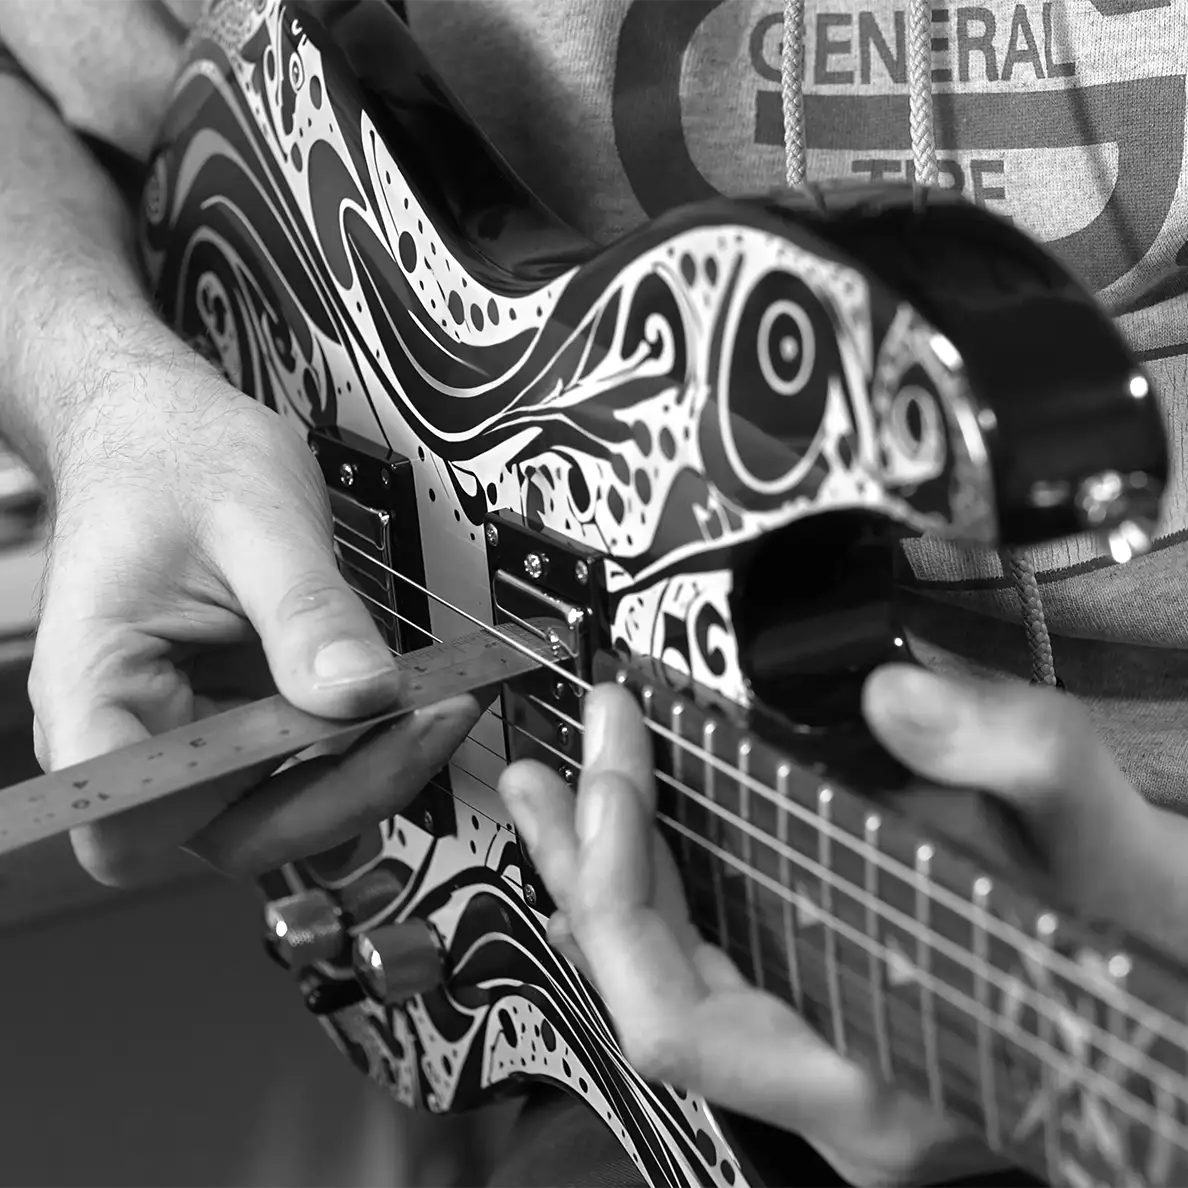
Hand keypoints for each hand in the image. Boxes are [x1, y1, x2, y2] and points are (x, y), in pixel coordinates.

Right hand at [31, 371, 476, 885]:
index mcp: (97, 687)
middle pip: (236, 832)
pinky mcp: (247, 731)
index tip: (331, 747)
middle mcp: (139, 736)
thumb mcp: (254, 516)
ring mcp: (196, 742)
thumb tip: (361, 693)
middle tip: (431, 719)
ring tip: (437, 704)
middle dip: (349, 790)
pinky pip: (310, 773)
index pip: (127, 813)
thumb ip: (306, 611)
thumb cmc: (175, 462)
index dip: (226, 811)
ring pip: (286, 816)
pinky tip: (412, 705)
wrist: (166, 438)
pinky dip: (370, 752)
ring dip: (371, 776)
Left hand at [498, 668, 1170, 1186]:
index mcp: (877, 1084)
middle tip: (557, 762)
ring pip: (664, 984)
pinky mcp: (822, 1019)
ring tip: (554, 787)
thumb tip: (896, 694)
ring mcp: (819, 1062)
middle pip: (646, 998)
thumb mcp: (1114, 849)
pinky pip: (703, 968)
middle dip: (587, 871)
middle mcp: (828, 1095)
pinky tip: (626, 831)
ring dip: (600, 876)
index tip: (618, 757)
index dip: (619, 892)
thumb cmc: (1156, 944)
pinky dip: (655, 892)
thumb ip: (1022, 762)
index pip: (678, 1023)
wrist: (1182, 985)